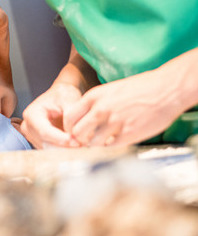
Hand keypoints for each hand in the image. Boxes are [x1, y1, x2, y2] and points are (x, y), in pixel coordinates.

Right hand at [21, 83, 82, 148]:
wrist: (61, 96)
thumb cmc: (63, 95)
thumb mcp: (69, 99)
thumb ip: (70, 116)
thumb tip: (73, 134)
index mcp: (32, 114)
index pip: (45, 132)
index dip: (61, 139)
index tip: (77, 141)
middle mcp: (28, 127)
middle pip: (47, 144)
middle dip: (66, 147)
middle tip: (84, 145)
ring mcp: (33, 136)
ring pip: (50, 150)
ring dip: (66, 150)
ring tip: (83, 144)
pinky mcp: (40, 142)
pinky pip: (53, 151)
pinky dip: (65, 150)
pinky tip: (77, 145)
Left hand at [63, 69, 184, 146]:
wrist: (165, 90)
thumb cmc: (139, 89)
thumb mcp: (110, 90)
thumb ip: (95, 104)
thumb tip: (83, 120)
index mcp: (94, 97)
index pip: (69, 117)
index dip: (69, 127)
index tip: (74, 132)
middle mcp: (101, 109)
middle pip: (77, 132)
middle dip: (79, 139)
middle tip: (85, 141)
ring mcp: (115, 123)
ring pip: (92, 142)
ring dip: (94, 144)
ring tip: (101, 141)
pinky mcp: (129, 134)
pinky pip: (110, 146)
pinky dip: (109, 147)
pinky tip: (115, 141)